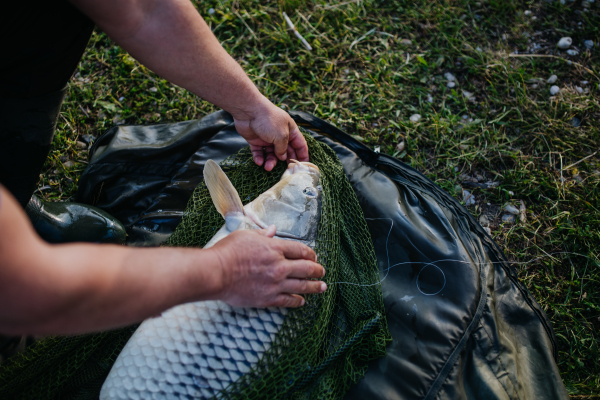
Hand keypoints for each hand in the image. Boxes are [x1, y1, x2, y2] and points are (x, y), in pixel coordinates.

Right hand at [208, 225, 325, 307]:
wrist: (216, 273)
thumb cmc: (228, 252)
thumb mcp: (246, 235)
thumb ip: (263, 234)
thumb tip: (273, 230)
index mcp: (275, 248)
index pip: (301, 250)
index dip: (311, 253)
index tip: (314, 256)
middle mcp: (279, 266)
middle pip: (306, 268)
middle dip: (317, 270)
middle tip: (322, 272)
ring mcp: (275, 284)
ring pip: (302, 286)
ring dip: (314, 287)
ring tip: (322, 287)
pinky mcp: (268, 299)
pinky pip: (288, 301)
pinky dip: (297, 301)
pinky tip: (302, 301)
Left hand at [231, 97, 308, 170]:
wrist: (248, 111)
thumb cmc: (268, 120)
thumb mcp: (281, 135)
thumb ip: (283, 148)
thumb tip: (282, 157)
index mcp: (290, 130)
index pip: (300, 144)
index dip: (303, 155)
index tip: (303, 166)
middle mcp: (280, 134)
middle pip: (286, 151)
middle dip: (285, 161)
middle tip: (285, 172)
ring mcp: (267, 138)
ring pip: (271, 154)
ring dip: (270, 162)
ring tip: (267, 167)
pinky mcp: (256, 141)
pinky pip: (259, 152)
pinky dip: (259, 158)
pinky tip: (259, 162)